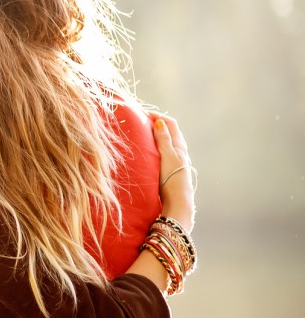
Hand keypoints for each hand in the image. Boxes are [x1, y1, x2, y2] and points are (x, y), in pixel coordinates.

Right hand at [150, 113, 194, 231]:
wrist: (177, 203)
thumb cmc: (172, 179)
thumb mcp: (167, 156)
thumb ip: (163, 139)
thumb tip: (160, 122)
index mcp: (179, 146)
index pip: (170, 123)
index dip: (157, 116)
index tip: (142, 113)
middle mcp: (179, 152)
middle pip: (168, 131)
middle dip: (155, 124)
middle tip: (139, 122)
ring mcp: (175, 161)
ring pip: (165, 142)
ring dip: (154, 136)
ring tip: (140, 135)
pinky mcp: (170, 170)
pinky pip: (162, 152)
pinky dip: (154, 147)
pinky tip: (146, 153)